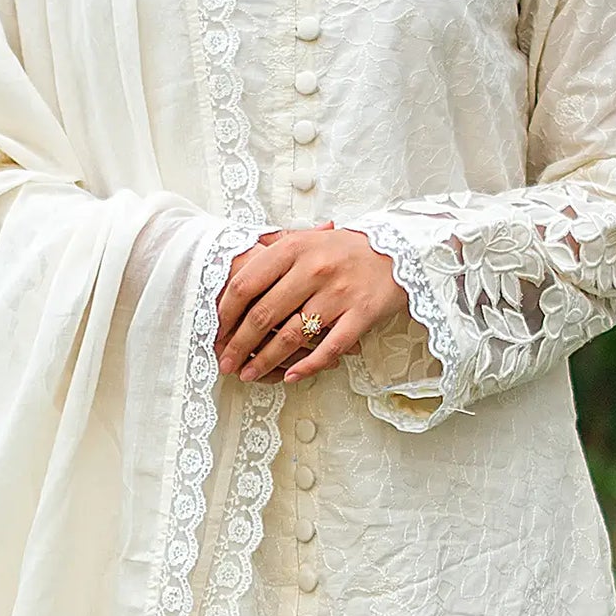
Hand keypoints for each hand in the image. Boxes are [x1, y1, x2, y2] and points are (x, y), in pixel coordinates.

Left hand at [215, 220, 408, 382]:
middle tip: (225, 362)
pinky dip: (308, 366)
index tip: (215, 331)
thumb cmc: (346, 248)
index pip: (246, 283)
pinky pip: (329, 348)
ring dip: (265, 361)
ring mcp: (339, 293)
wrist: (400, 250)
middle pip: (264, 315)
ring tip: (248, 375)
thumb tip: (235, 268)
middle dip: (239, 344)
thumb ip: (275, 250)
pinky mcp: (361, 314)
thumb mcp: (308, 238)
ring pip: (292, 336)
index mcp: (294, 248)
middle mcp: (314, 269)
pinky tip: (291, 377)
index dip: (225, 312)